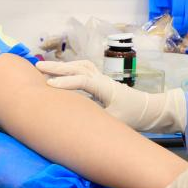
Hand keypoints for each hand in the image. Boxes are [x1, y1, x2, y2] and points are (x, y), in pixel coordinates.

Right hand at [36, 59, 186, 132]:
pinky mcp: (101, 83)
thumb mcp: (115, 122)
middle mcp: (102, 79)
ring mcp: (101, 79)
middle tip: (37, 67)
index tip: (49, 85)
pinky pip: (83, 71)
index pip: (81, 80)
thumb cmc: (134, 116)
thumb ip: (96, 118)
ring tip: (44, 68)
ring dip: (62, 66)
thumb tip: (76, 120)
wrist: (151, 110)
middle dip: (56, 67)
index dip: (65, 82)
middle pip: (77, 67)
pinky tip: (61, 73)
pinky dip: (70, 69)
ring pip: (79, 66)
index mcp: (105, 87)